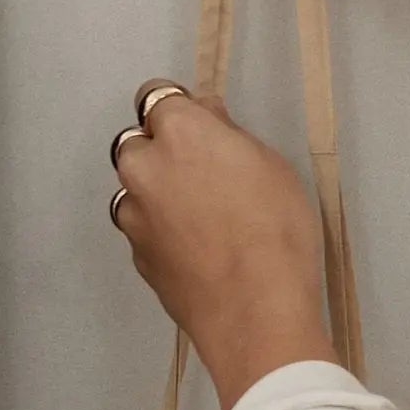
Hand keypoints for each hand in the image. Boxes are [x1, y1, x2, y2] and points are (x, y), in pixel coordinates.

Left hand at [111, 84, 336, 409]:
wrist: (255, 313)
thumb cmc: (276, 227)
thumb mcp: (271, 164)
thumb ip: (228, 133)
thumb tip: (206, 116)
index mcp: (178, 131)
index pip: (156, 96)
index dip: (180, 110)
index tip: (205, 128)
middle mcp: (143, 166)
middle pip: (136, 142)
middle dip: (160, 150)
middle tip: (203, 174)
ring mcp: (133, 215)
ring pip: (134, 189)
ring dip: (155, 192)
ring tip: (198, 217)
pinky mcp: (136, 257)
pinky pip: (142, 229)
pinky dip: (160, 230)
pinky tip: (195, 251)